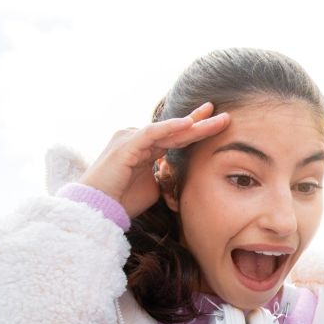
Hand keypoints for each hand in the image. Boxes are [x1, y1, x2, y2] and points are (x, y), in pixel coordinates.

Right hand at [78, 102, 229, 218]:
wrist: (98, 208)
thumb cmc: (122, 200)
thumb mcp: (152, 187)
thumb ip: (164, 175)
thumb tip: (176, 175)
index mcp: (145, 148)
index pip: (175, 136)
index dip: (196, 129)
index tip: (218, 123)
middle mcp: (137, 138)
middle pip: (175, 129)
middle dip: (200, 121)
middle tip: (225, 115)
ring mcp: (131, 139)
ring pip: (167, 129)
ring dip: (193, 123)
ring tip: (216, 117)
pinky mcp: (126, 145)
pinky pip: (152, 133)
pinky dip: (170, 128)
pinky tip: (188, 123)